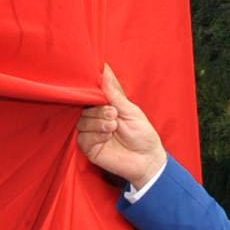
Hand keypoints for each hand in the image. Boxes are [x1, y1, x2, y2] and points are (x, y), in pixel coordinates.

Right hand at [75, 66, 165, 188]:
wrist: (147, 160)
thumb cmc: (142, 134)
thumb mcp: (130, 110)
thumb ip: (114, 93)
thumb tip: (105, 69)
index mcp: (106, 107)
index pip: (91, 95)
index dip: (92, 91)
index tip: (97, 89)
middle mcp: (96, 119)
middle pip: (84, 108)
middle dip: (99, 110)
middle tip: (114, 115)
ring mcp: (92, 133)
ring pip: (82, 122)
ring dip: (98, 123)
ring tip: (113, 127)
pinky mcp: (89, 148)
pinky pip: (83, 137)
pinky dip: (95, 135)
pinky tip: (107, 136)